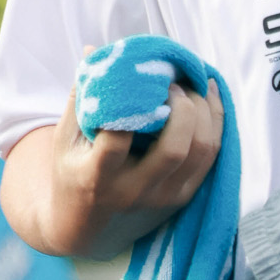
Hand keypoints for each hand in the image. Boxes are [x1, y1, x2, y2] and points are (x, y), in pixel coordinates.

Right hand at [1, 74, 223, 256]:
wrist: (83, 229)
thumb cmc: (72, 172)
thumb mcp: (64, 139)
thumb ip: (81, 96)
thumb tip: (96, 50)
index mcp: (97, 177)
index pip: (119, 139)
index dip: (133, 103)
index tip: (138, 80)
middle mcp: (133, 192)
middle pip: (176, 148)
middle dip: (183, 106)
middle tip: (172, 83)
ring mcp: (163, 199)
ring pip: (202, 152)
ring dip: (205, 111)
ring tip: (192, 86)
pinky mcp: (183, 199)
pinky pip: (211, 158)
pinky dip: (215, 123)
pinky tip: (208, 97)